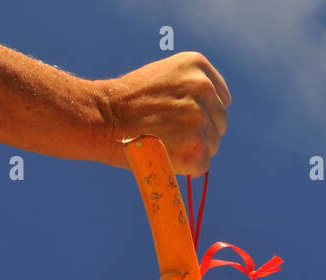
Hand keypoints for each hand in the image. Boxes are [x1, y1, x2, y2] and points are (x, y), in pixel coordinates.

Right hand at [101, 52, 230, 175]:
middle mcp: (204, 88)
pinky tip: (165, 155)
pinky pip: (203, 165)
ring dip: (192, 150)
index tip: (186, 120)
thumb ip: (190, 90)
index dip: (205, 112)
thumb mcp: (163, 78)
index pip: (222, 98)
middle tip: (170, 134)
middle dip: (201, 132)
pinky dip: (186, 167)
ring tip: (163, 142)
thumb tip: (209, 117)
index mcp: (197, 66)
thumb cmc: (127, 102)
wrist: (103, 117)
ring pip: (212, 145)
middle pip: (219, 123)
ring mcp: (201, 117)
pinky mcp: (197, 146)